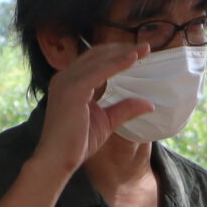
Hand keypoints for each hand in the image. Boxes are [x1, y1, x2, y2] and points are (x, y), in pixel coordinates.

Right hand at [29, 41, 148, 179]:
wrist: (57, 160)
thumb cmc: (77, 144)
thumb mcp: (107, 121)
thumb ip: (124, 109)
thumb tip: (149, 104)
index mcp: (70, 83)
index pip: (94, 61)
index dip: (117, 54)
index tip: (140, 52)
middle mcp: (65, 78)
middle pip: (97, 55)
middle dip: (122, 49)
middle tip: (146, 47)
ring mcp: (66, 82)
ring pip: (98, 59)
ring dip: (123, 52)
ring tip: (144, 49)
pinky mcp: (72, 90)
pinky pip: (99, 71)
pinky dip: (117, 63)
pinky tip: (133, 59)